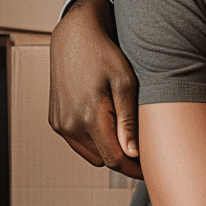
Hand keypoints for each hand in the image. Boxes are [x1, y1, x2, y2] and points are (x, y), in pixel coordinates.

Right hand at [49, 0, 142, 177]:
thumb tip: (132, 154)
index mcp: (88, 117)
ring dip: (106, 150)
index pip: (114, 159)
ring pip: (89, 154)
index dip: (134, 169)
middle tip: (143, 147)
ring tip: (126, 132)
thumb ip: (127, 120)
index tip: (151, 169)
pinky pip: (77, 142)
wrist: (75, 36)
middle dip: (122, 158)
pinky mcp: (54, 119)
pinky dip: (93, 140)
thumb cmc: (105, 54)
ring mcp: (59, 123)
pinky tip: (107, 123)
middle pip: (102, 160)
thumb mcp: (125, 83)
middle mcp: (69, 125)